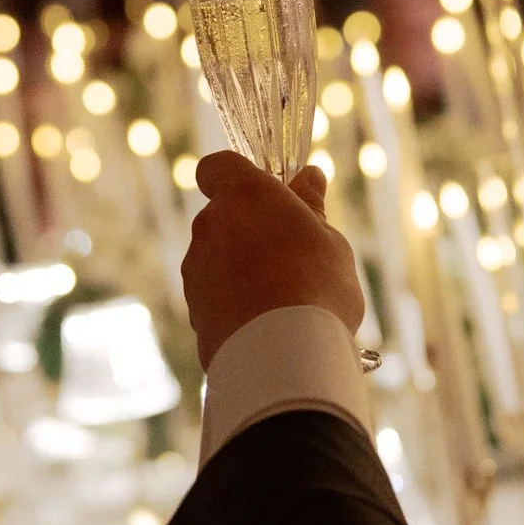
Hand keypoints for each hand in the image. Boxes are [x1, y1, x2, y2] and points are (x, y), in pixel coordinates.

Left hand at [181, 153, 364, 369]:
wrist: (283, 358)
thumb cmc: (316, 288)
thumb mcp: (329, 241)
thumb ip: (310, 207)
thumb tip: (308, 176)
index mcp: (242, 196)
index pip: (217, 166)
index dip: (237, 176)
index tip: (267, 195)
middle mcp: (208, 228)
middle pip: (223, 218)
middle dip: (251, 230)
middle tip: (294, 256)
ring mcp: (196, 272)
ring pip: (218, 259)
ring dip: (243, 270)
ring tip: (285, 300)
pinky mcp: (194, 312)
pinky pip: (216, 297)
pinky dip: (236, 304)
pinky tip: (268, 325)